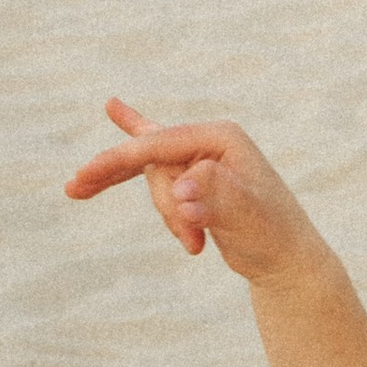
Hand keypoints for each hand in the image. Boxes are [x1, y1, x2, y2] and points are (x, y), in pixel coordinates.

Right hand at [64, 100, 324, 280]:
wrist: (285, 260)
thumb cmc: (271, 236)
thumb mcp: (246, 218)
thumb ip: (217, 198)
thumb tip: (184, 188)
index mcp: (222, 137)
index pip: (158, 146)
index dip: (117, 161)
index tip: (80, 179)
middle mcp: (210, 140)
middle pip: (153, 165)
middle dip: (165, 207)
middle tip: (188, 237)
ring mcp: (200, 157)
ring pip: (154, 182)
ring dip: (170, 218)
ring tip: (198, 244)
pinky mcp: (192, 176)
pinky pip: (152, 161)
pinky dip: (130, 156)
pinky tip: (112, 106)